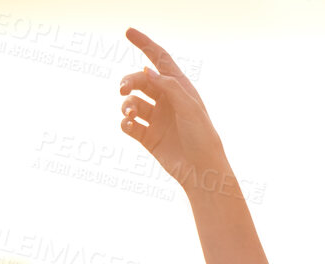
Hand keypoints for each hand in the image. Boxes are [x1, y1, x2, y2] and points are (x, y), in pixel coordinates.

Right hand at [117, 28, 236, 197]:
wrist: (201, 171)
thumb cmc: (201, 137)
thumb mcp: (189, 107)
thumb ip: (169, 86)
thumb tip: (148, 71)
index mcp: (180, 89)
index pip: (160, 61)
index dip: (145, 44)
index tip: (128, 32)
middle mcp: (167, 102)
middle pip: (141, 82)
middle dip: (129, 81)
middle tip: (123, 89)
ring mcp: (157, 120)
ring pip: (133, 103)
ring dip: (128, 104)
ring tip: (131, 112)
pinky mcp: (149, 138)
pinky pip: (130, 124)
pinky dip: (126, 122)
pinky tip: (130, 124)